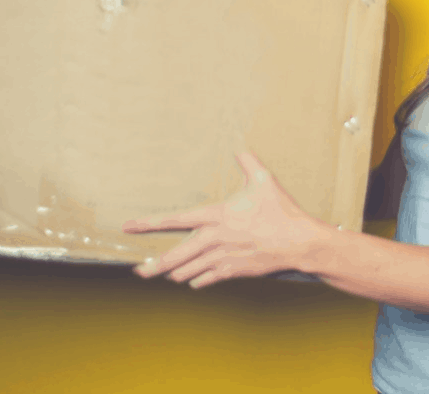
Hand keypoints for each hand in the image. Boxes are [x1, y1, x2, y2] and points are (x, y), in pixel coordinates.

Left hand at [121, 151, 329, 287]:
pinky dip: (196, 280)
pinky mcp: (232, 272)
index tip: (129, 226)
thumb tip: (239, 148)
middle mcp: (214, 238)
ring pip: (187, 271)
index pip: (175, 219)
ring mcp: (222, 258)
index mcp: (216, 215)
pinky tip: (193, 280)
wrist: (299, 243)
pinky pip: (205, 280)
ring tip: (165, 273)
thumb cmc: (281, 211)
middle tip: (139, 270)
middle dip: (153, 265)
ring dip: (175, 272)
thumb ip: (247, 162)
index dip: (148, 223)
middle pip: (174, 255)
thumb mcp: (264, 180)